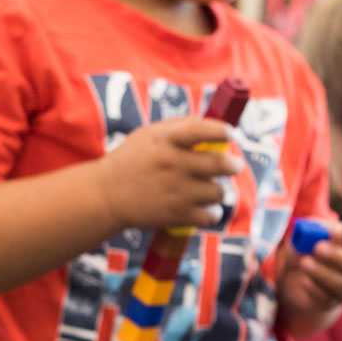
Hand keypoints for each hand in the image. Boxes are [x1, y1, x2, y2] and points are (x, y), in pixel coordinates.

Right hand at [95, 116, 243, 231]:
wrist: (106, 195)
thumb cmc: (132, 160)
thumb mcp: (150, 135)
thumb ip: (180, 126)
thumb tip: (213, 124)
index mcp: (166, 141)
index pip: (200, 130)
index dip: (220, 130)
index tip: (231, 133)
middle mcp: (172, 164)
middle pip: (218, 164)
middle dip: (233, 165)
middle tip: (235, 165)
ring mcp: (176, 191)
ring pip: (218, 192)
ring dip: (219, 191)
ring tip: (211, 191)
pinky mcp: (176, 215)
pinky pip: (210, 216)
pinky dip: (212, 214)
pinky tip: (206, 210)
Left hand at [279, 220, 341, 318]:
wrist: (296, 278)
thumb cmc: (305, 250)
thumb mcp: (302, 238)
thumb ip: (304, 234)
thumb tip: (306, 232)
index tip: (329, 229)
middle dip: (336, 255)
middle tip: (318, 248)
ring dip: (322, 273)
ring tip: (304, 263)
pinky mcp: (333, 302)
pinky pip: (326, 298)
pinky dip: (313, 288)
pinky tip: (304, 280)